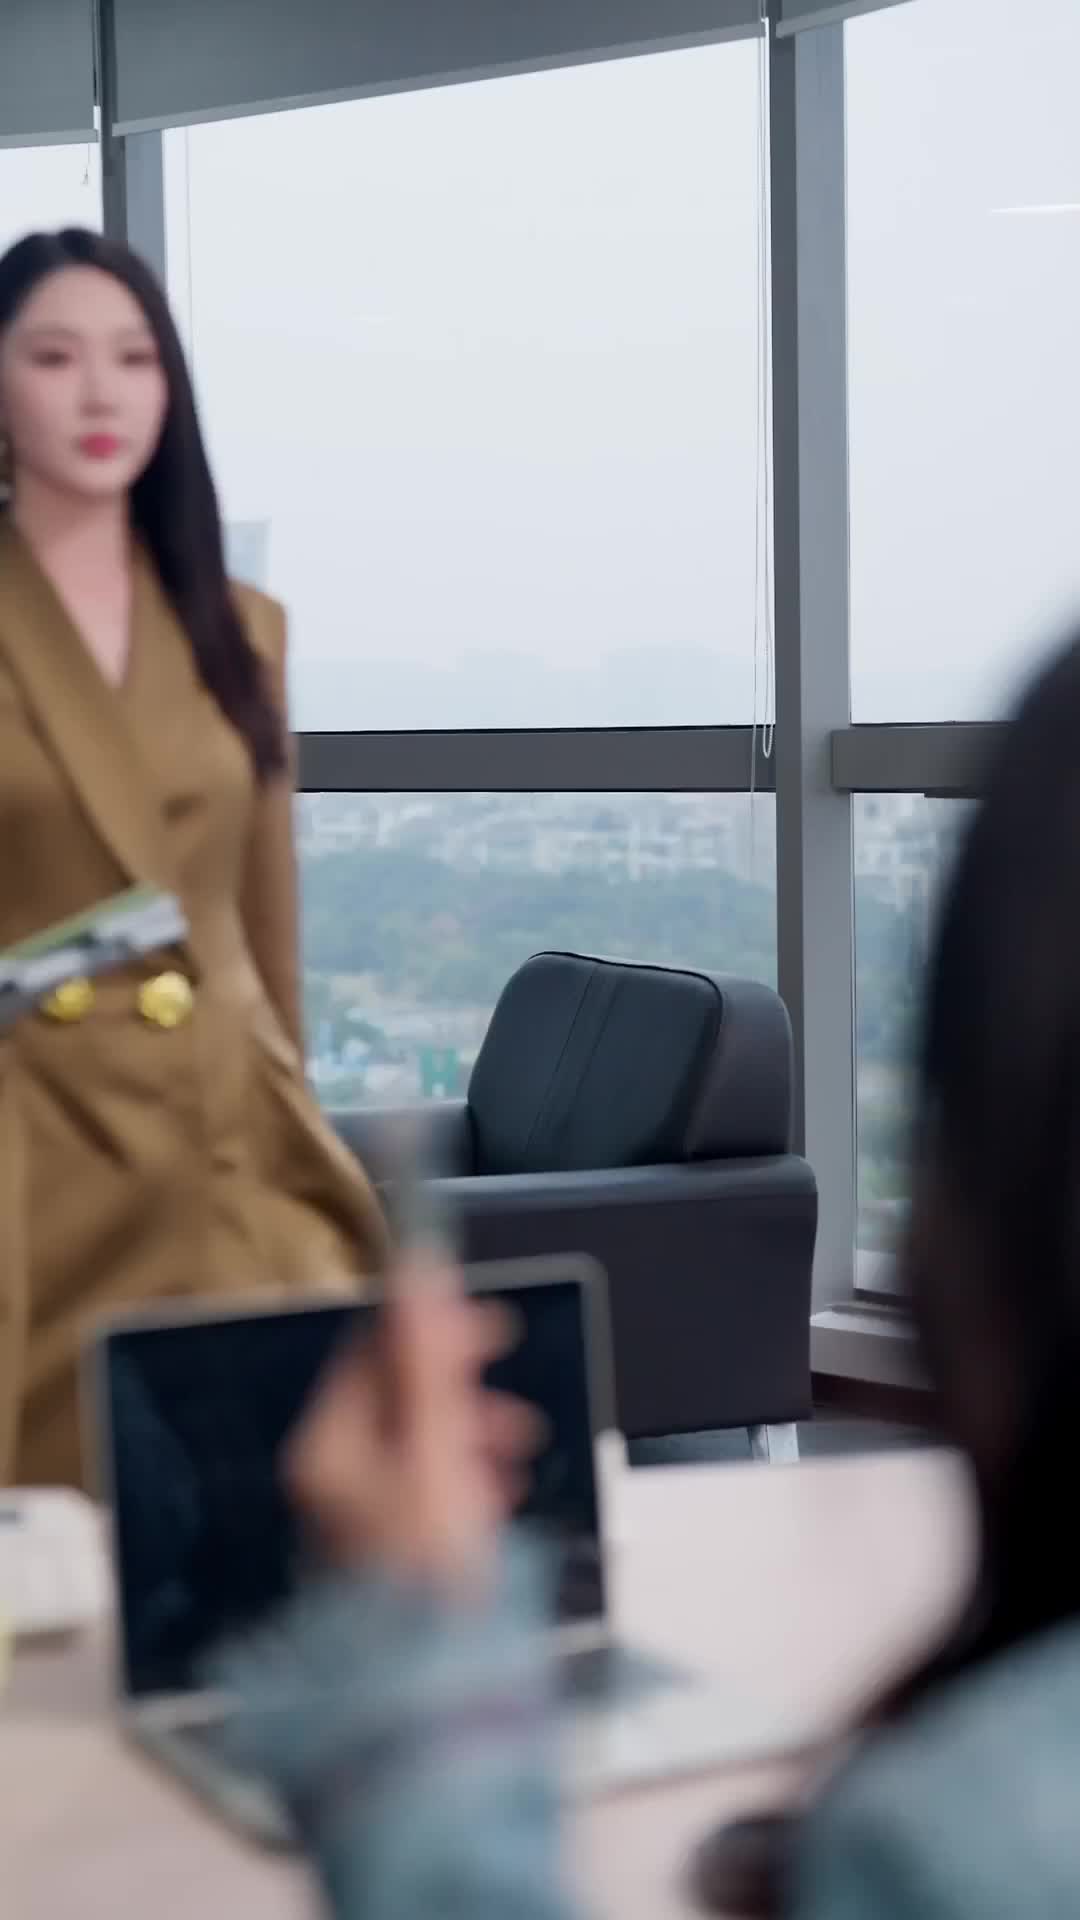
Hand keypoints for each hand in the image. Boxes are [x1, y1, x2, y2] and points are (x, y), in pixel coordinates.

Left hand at [285, 1251, 539, 1595]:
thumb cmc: (431, 1569)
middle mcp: (330, 1477)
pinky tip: (498, 1493)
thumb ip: (426, 1361)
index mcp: (328, 1446)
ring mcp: (354, 1517)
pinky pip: (425, 1488)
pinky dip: (464, 1477)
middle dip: (459, 1389)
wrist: (431, 1688)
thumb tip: (416, 1271)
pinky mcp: (386, 1551)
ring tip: (518, 1450)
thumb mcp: (436, 1452)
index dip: (432, 1332)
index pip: (372, 1355)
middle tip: (512, 1400)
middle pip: (395, 1399)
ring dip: (470, 1432)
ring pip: (416, 1443)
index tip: (492, 1328)